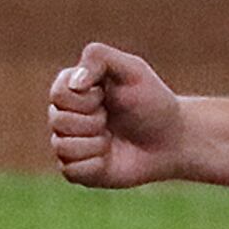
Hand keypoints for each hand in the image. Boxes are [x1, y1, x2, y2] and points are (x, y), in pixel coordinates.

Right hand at [49, 43, 184, 188]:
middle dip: (93, 120)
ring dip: (95, 143)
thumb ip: (99, 58)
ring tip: (111, 139)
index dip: (85, 98)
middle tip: (110, 119)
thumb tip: (74, 83)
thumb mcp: (132, 69)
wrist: (171, 140)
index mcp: (73, 88)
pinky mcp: (78, 170)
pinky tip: (108, 158)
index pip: (58, 93)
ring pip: (61, 147)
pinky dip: (95, 164)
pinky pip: (71, 170)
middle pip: (57, 120)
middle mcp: (66, 115)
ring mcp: (70, 144)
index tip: (105, 95)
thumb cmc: (152, 102)